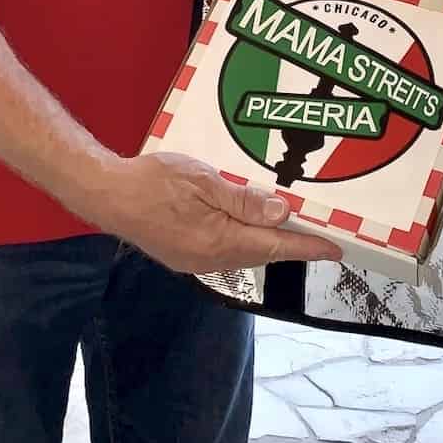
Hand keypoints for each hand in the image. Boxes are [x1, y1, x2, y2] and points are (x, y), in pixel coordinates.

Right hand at [92, 151, 345, 273]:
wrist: (106, 193)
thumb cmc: (153, 181)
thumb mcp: (203, 181)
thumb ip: (243, 199)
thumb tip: (282, 213)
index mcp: (218, 242)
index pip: (274, 247)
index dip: (306, 247)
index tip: (335, 249)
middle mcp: (209, 260)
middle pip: (261, 253)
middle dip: (290, 246)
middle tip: (318, 236)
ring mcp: (194, 262)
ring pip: (243, 253)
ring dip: (267, 242)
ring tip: (290, 229)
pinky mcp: (182, 256)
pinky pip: (225, 252)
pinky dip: (244, 241)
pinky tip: (248, 227)